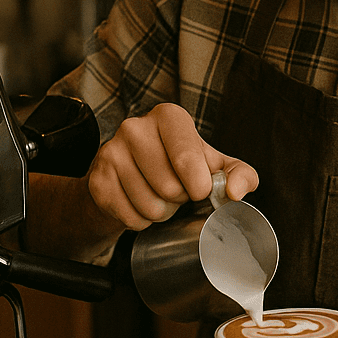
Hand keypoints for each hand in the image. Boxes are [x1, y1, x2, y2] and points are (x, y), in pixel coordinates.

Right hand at [87, 101, 257, 231]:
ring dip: (161, 212)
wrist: (134, 177)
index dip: (198, 184)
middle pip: (169, 188)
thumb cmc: (181, 168)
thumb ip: (241, 174)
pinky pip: (130, 217)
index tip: (199, 190)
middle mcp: (135, 127)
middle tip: (175, 190)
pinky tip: (139, 204)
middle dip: (179, 200)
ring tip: (157, 196)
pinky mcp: (96, 180)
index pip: (186, 157)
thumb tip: (235, 191)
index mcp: (169, 116)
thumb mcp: (216, 166)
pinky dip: (140, 221)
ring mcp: (111, 152)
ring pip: (149, 206)